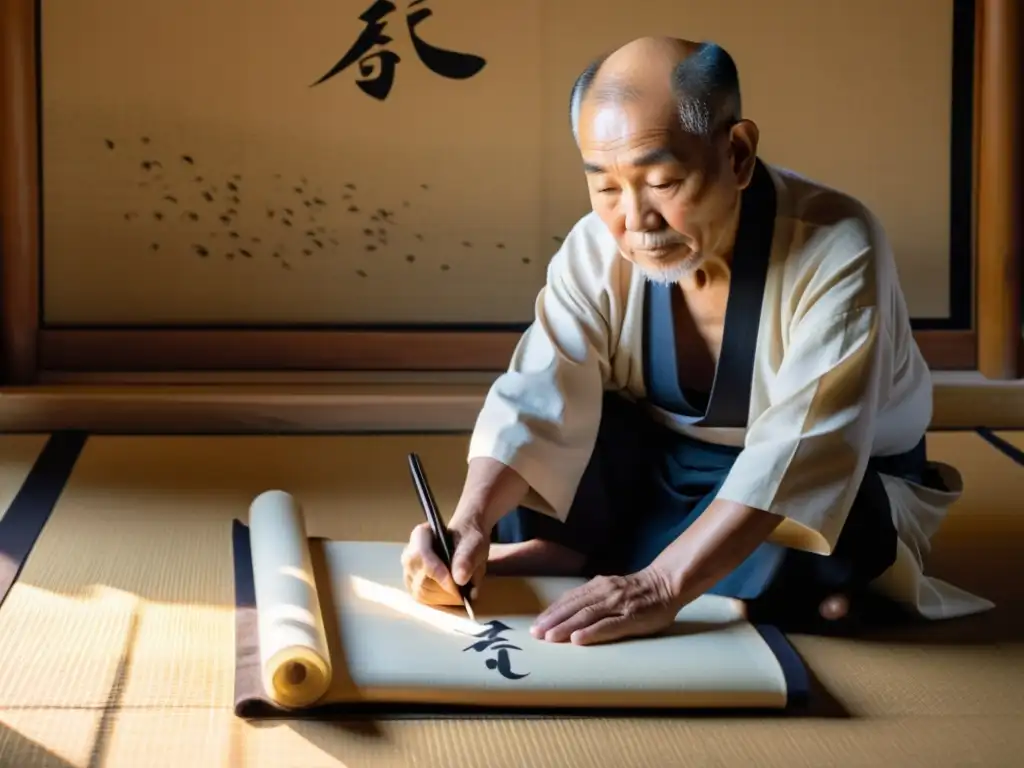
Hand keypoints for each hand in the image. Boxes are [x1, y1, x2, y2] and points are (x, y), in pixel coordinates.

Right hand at [401, 520, 489, 605]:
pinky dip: (441, 602)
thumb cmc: (468, 540)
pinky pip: (423, 600)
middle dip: (444, 590)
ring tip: (462, 596)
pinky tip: (454, 598)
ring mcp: (409, 572)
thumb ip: (468, 557)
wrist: (465, 544)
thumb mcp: (475, 543)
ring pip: (421, 592)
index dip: (437, 571)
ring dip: (444, 598)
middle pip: (421, 578)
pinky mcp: (412, 587)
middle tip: (464, 594)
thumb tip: (460, 579)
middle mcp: (409, 554)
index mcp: (421, 535)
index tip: (457, 584)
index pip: (421, 555)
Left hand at [529, 567, 680, 644]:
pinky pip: (609, 625)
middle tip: (535, 633)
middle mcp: (604, 592)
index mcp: (598, 586)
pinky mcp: (632, 617)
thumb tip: (569, 610)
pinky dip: (591, 632)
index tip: (536, 623)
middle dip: (552, 620)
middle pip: (573, 607)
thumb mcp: (611, 588)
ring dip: (566, 626)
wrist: (667, 583)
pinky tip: (578, 639)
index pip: (569, 599)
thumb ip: (593, 597)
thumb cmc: (638, 590)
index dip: (551, 611)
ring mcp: (618, 604)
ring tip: (550, 637)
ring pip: (586, 615)